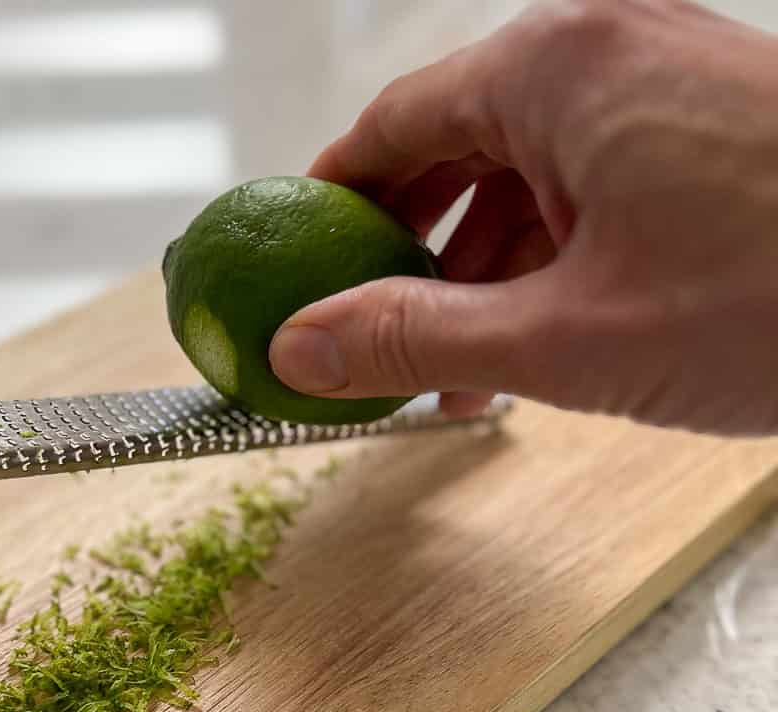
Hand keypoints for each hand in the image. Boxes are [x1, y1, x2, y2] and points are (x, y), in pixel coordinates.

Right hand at [269, 0, 777, 435]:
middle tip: (366, 337)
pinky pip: (586, 188)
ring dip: (475, 276)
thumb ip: (413, 338)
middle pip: (450, 148)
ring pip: (521, 177)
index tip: (295, 273)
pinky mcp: (703, 131)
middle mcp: (605, 51)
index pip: (389, 128)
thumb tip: (301, 350)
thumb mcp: (562, 337)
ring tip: (449, 374)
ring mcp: (661, 86)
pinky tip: (528, 344)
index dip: (329, 209)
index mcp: (553, 67)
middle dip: (404, 256)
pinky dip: (544, 264)